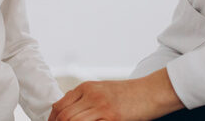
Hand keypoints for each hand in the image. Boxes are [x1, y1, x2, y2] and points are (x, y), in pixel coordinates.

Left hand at [48, 70, 183, 120]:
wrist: (152, 91)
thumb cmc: (130, 93)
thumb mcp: (103, 89)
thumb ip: (86, 98)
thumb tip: (69, 111)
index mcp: (87, 87)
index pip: (60, 104)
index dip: (53, 118)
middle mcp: (91, 95)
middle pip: (64, 114)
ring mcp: (101, 107)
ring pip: (73, 120)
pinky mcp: (112, 118)